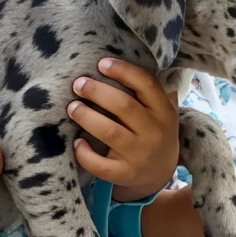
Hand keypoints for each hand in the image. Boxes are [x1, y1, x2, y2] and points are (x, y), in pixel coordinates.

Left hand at [67, 58, 178, 200]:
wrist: (160, 173)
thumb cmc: (152, 131)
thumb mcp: (158, 111)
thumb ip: (144, 90)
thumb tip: (110, 62)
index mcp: (164, 111)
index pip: (146, 84)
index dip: (123, 70)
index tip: (101, 63)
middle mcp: (154, 132)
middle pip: (123, 106)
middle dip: (96, 91)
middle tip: (78, 84)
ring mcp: (140, 155)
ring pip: (109, 132)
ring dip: (86, 117)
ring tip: (72, 107)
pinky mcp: (126, 174)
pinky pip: (101, 165)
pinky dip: (85, 153)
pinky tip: (76, 142)